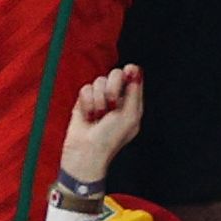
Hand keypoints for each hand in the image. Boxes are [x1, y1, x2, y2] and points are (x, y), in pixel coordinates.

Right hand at [59, 63, 144, 181]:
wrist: (86, 151)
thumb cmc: (110, 138)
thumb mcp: (129, 116)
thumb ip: (133, 92)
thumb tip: (136, 69)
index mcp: (132, 103)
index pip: (133, 77)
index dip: (130, 73)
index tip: (128, 71)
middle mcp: (117, 99)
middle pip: (114, 74)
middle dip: (112, 88)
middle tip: (112, 104)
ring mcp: (100, 99)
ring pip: (98, 81)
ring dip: (98, 99)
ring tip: (98, 115)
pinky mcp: (84, 101)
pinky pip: (85, 88)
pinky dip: (86, 102)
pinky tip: (88, 115)